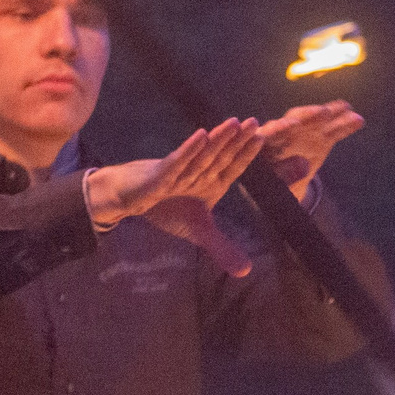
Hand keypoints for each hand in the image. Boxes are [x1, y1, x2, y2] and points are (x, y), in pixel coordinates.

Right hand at [84, 120, 268, 275]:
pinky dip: (189, 150)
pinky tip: (201, 135)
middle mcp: (199, 174)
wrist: (131, 198)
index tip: (263, 139)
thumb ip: (222, 248)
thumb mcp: (198, 231)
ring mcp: (180, 172)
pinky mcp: (160, 175)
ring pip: (203, 155)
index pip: (234, 168)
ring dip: (218, 139)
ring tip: (234, 123)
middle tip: (256, 122)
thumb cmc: (167, 207)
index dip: (248, 155)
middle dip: (238, 140)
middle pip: (222, 156)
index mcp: (212, 183)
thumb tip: (247, 272)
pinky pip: (177, 161)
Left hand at [256, 101, 364, 202]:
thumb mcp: (279, 188)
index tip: (293, 125)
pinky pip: (331, 130)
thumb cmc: (274, 188)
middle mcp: (280, 133)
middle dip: (307, 116)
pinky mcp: (317, 137)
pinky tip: (358, 120)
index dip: (281, 129)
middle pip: (292, 121)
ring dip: (328, 114)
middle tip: (322, 113)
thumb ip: (288, 177)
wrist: (283, 186)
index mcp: (263, 145)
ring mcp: (300, 133)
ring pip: (313, 121)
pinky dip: (343, 124)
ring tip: (345, 109)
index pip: (270, 134)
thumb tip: (304, 166)